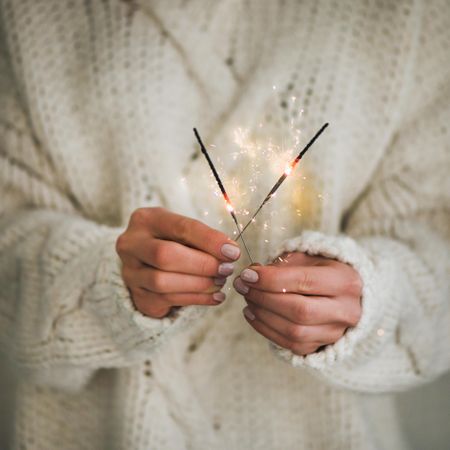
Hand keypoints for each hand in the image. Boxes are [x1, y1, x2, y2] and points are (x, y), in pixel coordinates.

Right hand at [116, 207, 240, 317]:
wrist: (146, 264)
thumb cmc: (171, 241)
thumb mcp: (182, 231)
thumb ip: (203, 239)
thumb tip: (230, 253)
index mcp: (145, 219)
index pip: (180, 227)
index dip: (209, 240)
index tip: (232, 251)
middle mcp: (131, 244)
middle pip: (165, 255)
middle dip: (202, 264)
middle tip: (226, 269)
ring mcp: (130, 272)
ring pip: (163, 282)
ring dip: (199, 284)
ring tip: (220, 281)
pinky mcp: (138, 295)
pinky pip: (169, 300)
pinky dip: (197, 299)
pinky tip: (215, 296)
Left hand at [233, 252, 361, 355]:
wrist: (344, 295)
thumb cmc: (321, 271)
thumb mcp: (307, 258)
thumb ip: (283, 265)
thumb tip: (252, 275)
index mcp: (345, 281)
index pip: (304, 282)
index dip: (271, 279)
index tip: (248, 274)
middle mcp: (346, 310)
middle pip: (299, 310)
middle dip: (264, 298)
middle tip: (243, 286)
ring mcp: (336, 332)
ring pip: (294, 332)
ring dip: (262, 315)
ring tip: (247, 299)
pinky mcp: (321, 346)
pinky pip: (290, 344)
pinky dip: (265, 329)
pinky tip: (252, 314)